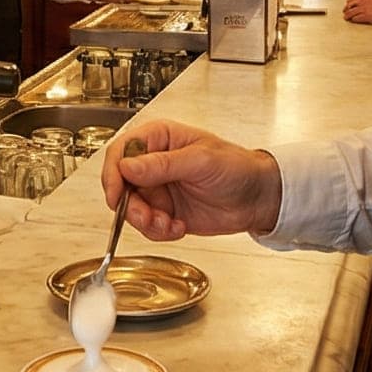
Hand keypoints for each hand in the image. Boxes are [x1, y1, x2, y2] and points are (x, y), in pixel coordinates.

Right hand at [102, 119, 283, 238]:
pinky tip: (178, 227)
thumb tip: (128, 166)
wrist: (258, 198)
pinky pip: (147, 226)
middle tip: (147, 217)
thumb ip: (163, 164)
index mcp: (159, 139)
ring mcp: (157, 189)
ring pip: (131, 209)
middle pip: (119, 184)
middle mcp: (153, 163)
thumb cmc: (237, 167)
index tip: (116, 194)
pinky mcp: (164, 211)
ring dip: (146, 222)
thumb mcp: (201, 161)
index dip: (113, 174)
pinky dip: (159, 232)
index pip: (121, 152)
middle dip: (130, 206)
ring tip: (168, 224)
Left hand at [344, 0, 371, 24]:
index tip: (348, 3)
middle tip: (345, 10)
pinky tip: (353, 20)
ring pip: (351, 12)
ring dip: (348, 15)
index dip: (350, 0)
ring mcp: (363, 9)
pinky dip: (354, 19)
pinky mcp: (366, 16)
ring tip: (346, 17)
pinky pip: (356, 18)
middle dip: (346, 8)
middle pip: (350, 4)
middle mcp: (363, 0)